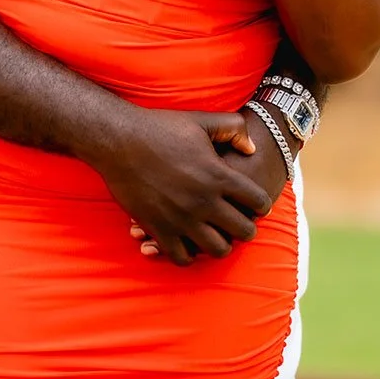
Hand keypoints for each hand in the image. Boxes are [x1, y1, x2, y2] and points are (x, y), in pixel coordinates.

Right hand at [128, 109, 293, 257]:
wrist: (119, 141)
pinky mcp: (159, 229)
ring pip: (217, 249)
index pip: (258, 202)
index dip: (261, 204)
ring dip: (221, 244)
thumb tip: (252, 149)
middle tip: (239, 223)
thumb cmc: (160, 128)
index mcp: (218, 176)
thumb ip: (234, 129)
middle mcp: (204, 201)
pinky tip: (188, 242)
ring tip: (216, 235)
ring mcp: (182, 219)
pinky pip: (182, 257)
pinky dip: (189, 254)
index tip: (254, 203)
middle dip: (246, 228)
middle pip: (243, 231)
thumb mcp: (201, 121)